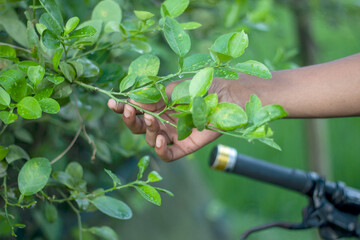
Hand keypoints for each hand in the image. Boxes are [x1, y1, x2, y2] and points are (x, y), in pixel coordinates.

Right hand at [107, 79, 231, 161]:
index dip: (122, 109)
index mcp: (158, 106)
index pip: (135, 110)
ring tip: (153, 119)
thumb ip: (155, 96)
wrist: (229, 97)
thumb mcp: (176, 88)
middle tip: (129, 110)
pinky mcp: (185, 146)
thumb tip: (132, 101)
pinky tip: (158, 140)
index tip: (113, 104)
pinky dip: (159, 150)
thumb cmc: (204, 87)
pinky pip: (168, 155)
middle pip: (138, 127)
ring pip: (149, 139)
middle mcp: (163, 121)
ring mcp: (173, 135)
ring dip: (147, 130)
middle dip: (130, 120)